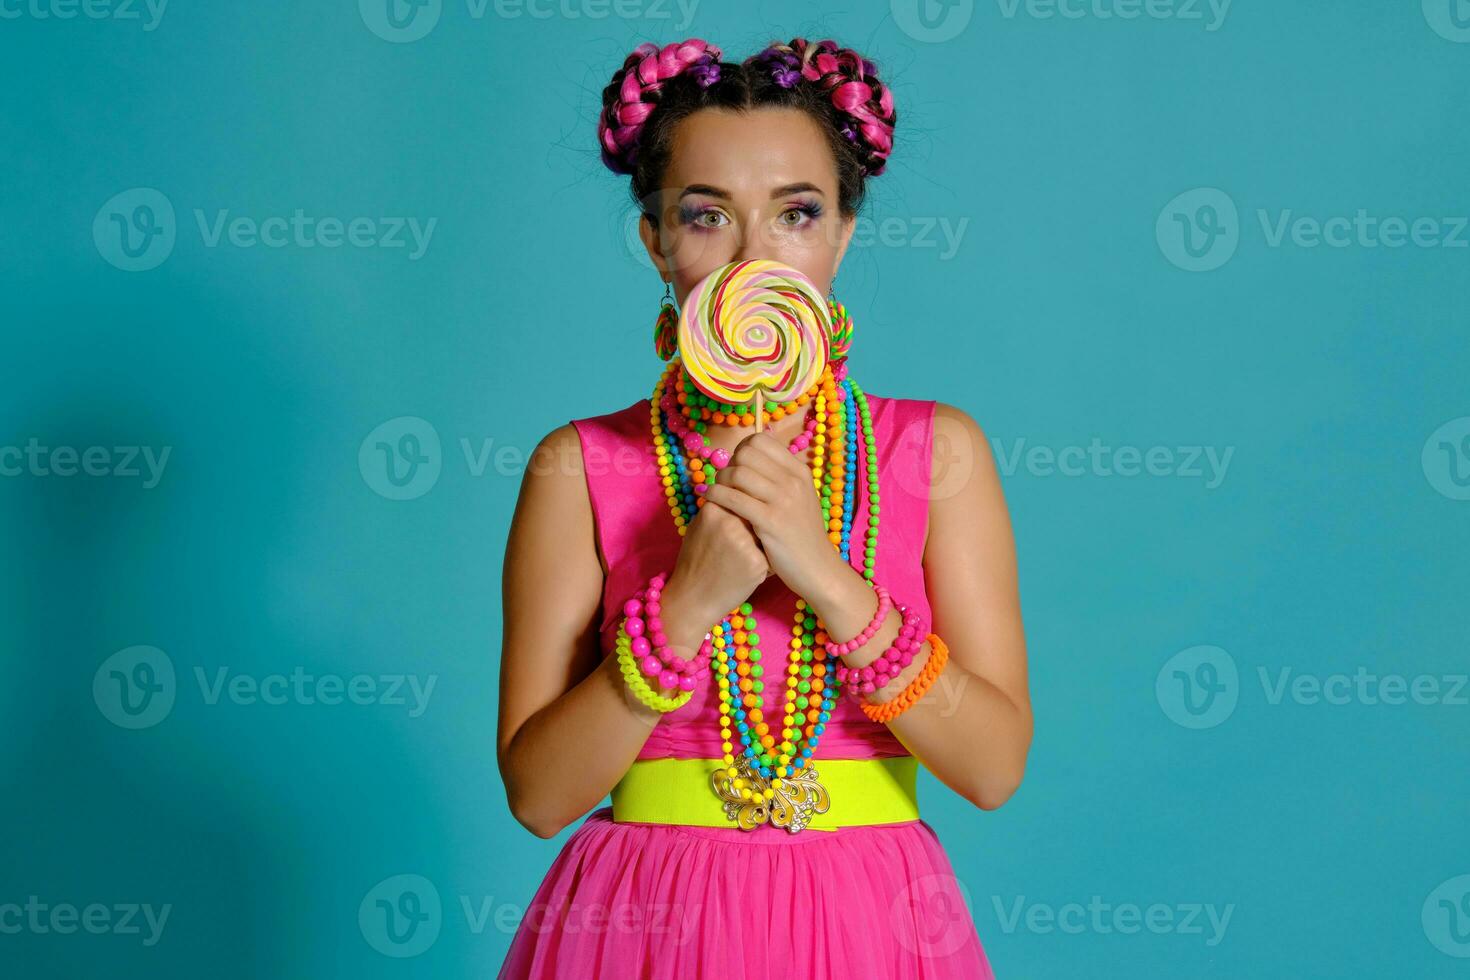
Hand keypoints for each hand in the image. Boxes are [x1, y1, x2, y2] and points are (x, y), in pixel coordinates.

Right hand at [661, 497, 771, 645]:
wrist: (693, 599)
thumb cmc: (696, 562)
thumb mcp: (699, 526)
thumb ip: (720, 506)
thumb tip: (741, 488)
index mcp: (713, 509)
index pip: (742, 494)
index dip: (742, 510)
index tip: (732, 526)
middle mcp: (730, 522)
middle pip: (756, 511)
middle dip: (754, 524)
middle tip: (736, 547)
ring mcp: (745, 543)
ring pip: (766, 531)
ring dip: (762, 542)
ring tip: (741, 559)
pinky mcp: (757, 563)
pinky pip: (771, 553)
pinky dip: (765, 562)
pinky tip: (748, 572)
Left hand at [701, 430, 845, 602]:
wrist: (817, 568)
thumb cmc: (802, 534)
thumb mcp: (800, 498)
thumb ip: (780, 477)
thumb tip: (752, 456)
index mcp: (799, 471)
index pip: (761, 440)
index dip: (741, 450)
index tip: (736, 466)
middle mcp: (793, 481)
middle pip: (746, 453)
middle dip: (729, 464)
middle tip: (725, 481)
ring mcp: (783, 500)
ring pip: (738, 473)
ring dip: (720, 480)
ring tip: (717, 492)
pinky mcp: (770, 521)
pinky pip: (734, 499)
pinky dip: (716, 496)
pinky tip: (710, 501)